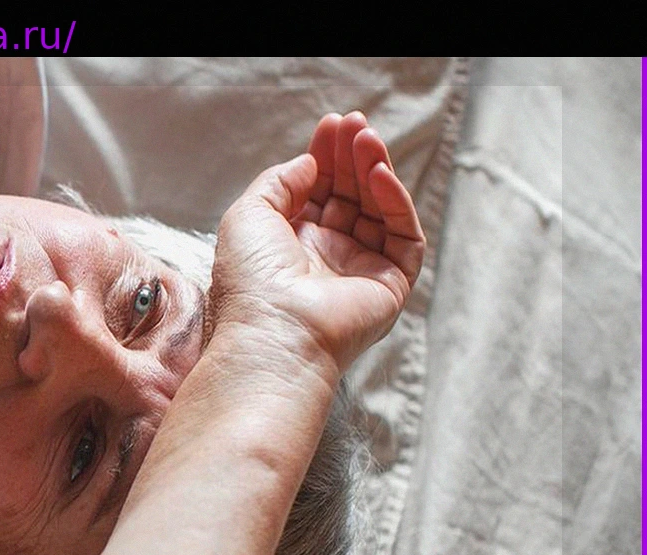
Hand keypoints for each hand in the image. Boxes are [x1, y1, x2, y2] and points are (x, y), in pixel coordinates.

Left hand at [209, 111, 424, 375]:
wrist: (273, 333)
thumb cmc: (249, 281)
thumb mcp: (248, 215)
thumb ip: (279, 181)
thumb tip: (309, 162)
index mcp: (287, 247)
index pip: (315, 193)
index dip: (324, 158)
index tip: (331, 126)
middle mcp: (324, 259)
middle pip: (348, 197)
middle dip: (351, 158)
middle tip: (355, 125)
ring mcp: (357, 272)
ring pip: (377, 211)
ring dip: (374, 171)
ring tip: (367, 139)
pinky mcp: (389, 285)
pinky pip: (402, 236)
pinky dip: (395, 202)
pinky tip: (379, 175)